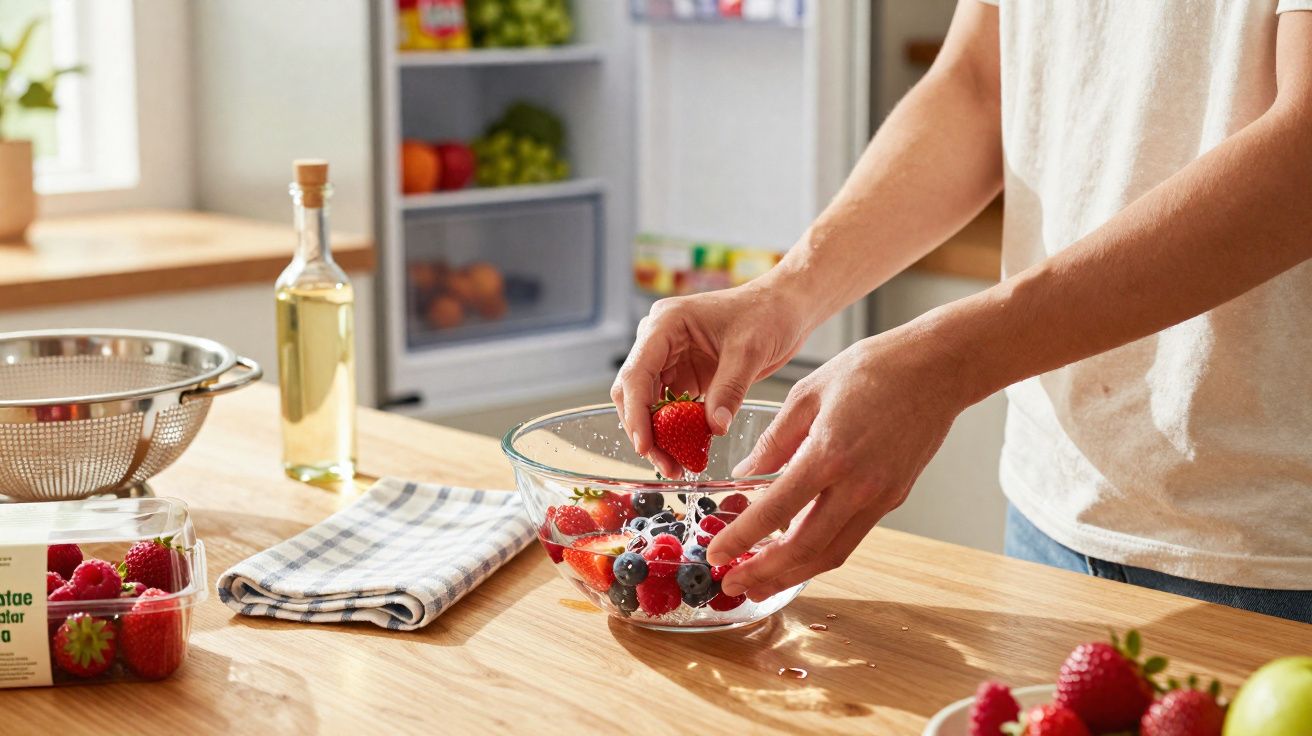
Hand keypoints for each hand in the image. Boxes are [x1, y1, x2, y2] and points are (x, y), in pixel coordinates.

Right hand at [611, 281, 811, 477]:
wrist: (785, 307)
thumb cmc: (767, 312)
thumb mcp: (749, 351)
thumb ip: (729, 389)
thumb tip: (714, 428)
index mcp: (665, 324)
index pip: (636, 374)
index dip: (636, 413)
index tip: (645, 445)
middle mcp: (659, 341)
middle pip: (634, 393)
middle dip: (646, 432)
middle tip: (666, 465)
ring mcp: (670, 359)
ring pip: (649, 406)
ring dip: (660, 436)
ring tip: (676, 466)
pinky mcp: (685, 376)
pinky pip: (672, 409)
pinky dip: (677, 431)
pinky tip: (688, 451)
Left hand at [706, 323, 972, 599]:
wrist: (938, 368)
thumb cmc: (873, 369)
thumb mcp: (807, 392)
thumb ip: (773, 440)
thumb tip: (744, 474)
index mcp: (829, 454)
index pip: (776, 511)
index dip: (741, 539)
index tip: (715, 554)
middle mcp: (858, 485)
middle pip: (805, 549)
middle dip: (764, 574)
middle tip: (731, 584)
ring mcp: (880, 497)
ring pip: (832, 554)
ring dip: (792, 575)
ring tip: (758, 583)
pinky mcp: (893, 498)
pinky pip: (851, 537)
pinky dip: (819, 554)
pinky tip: (796, 554)